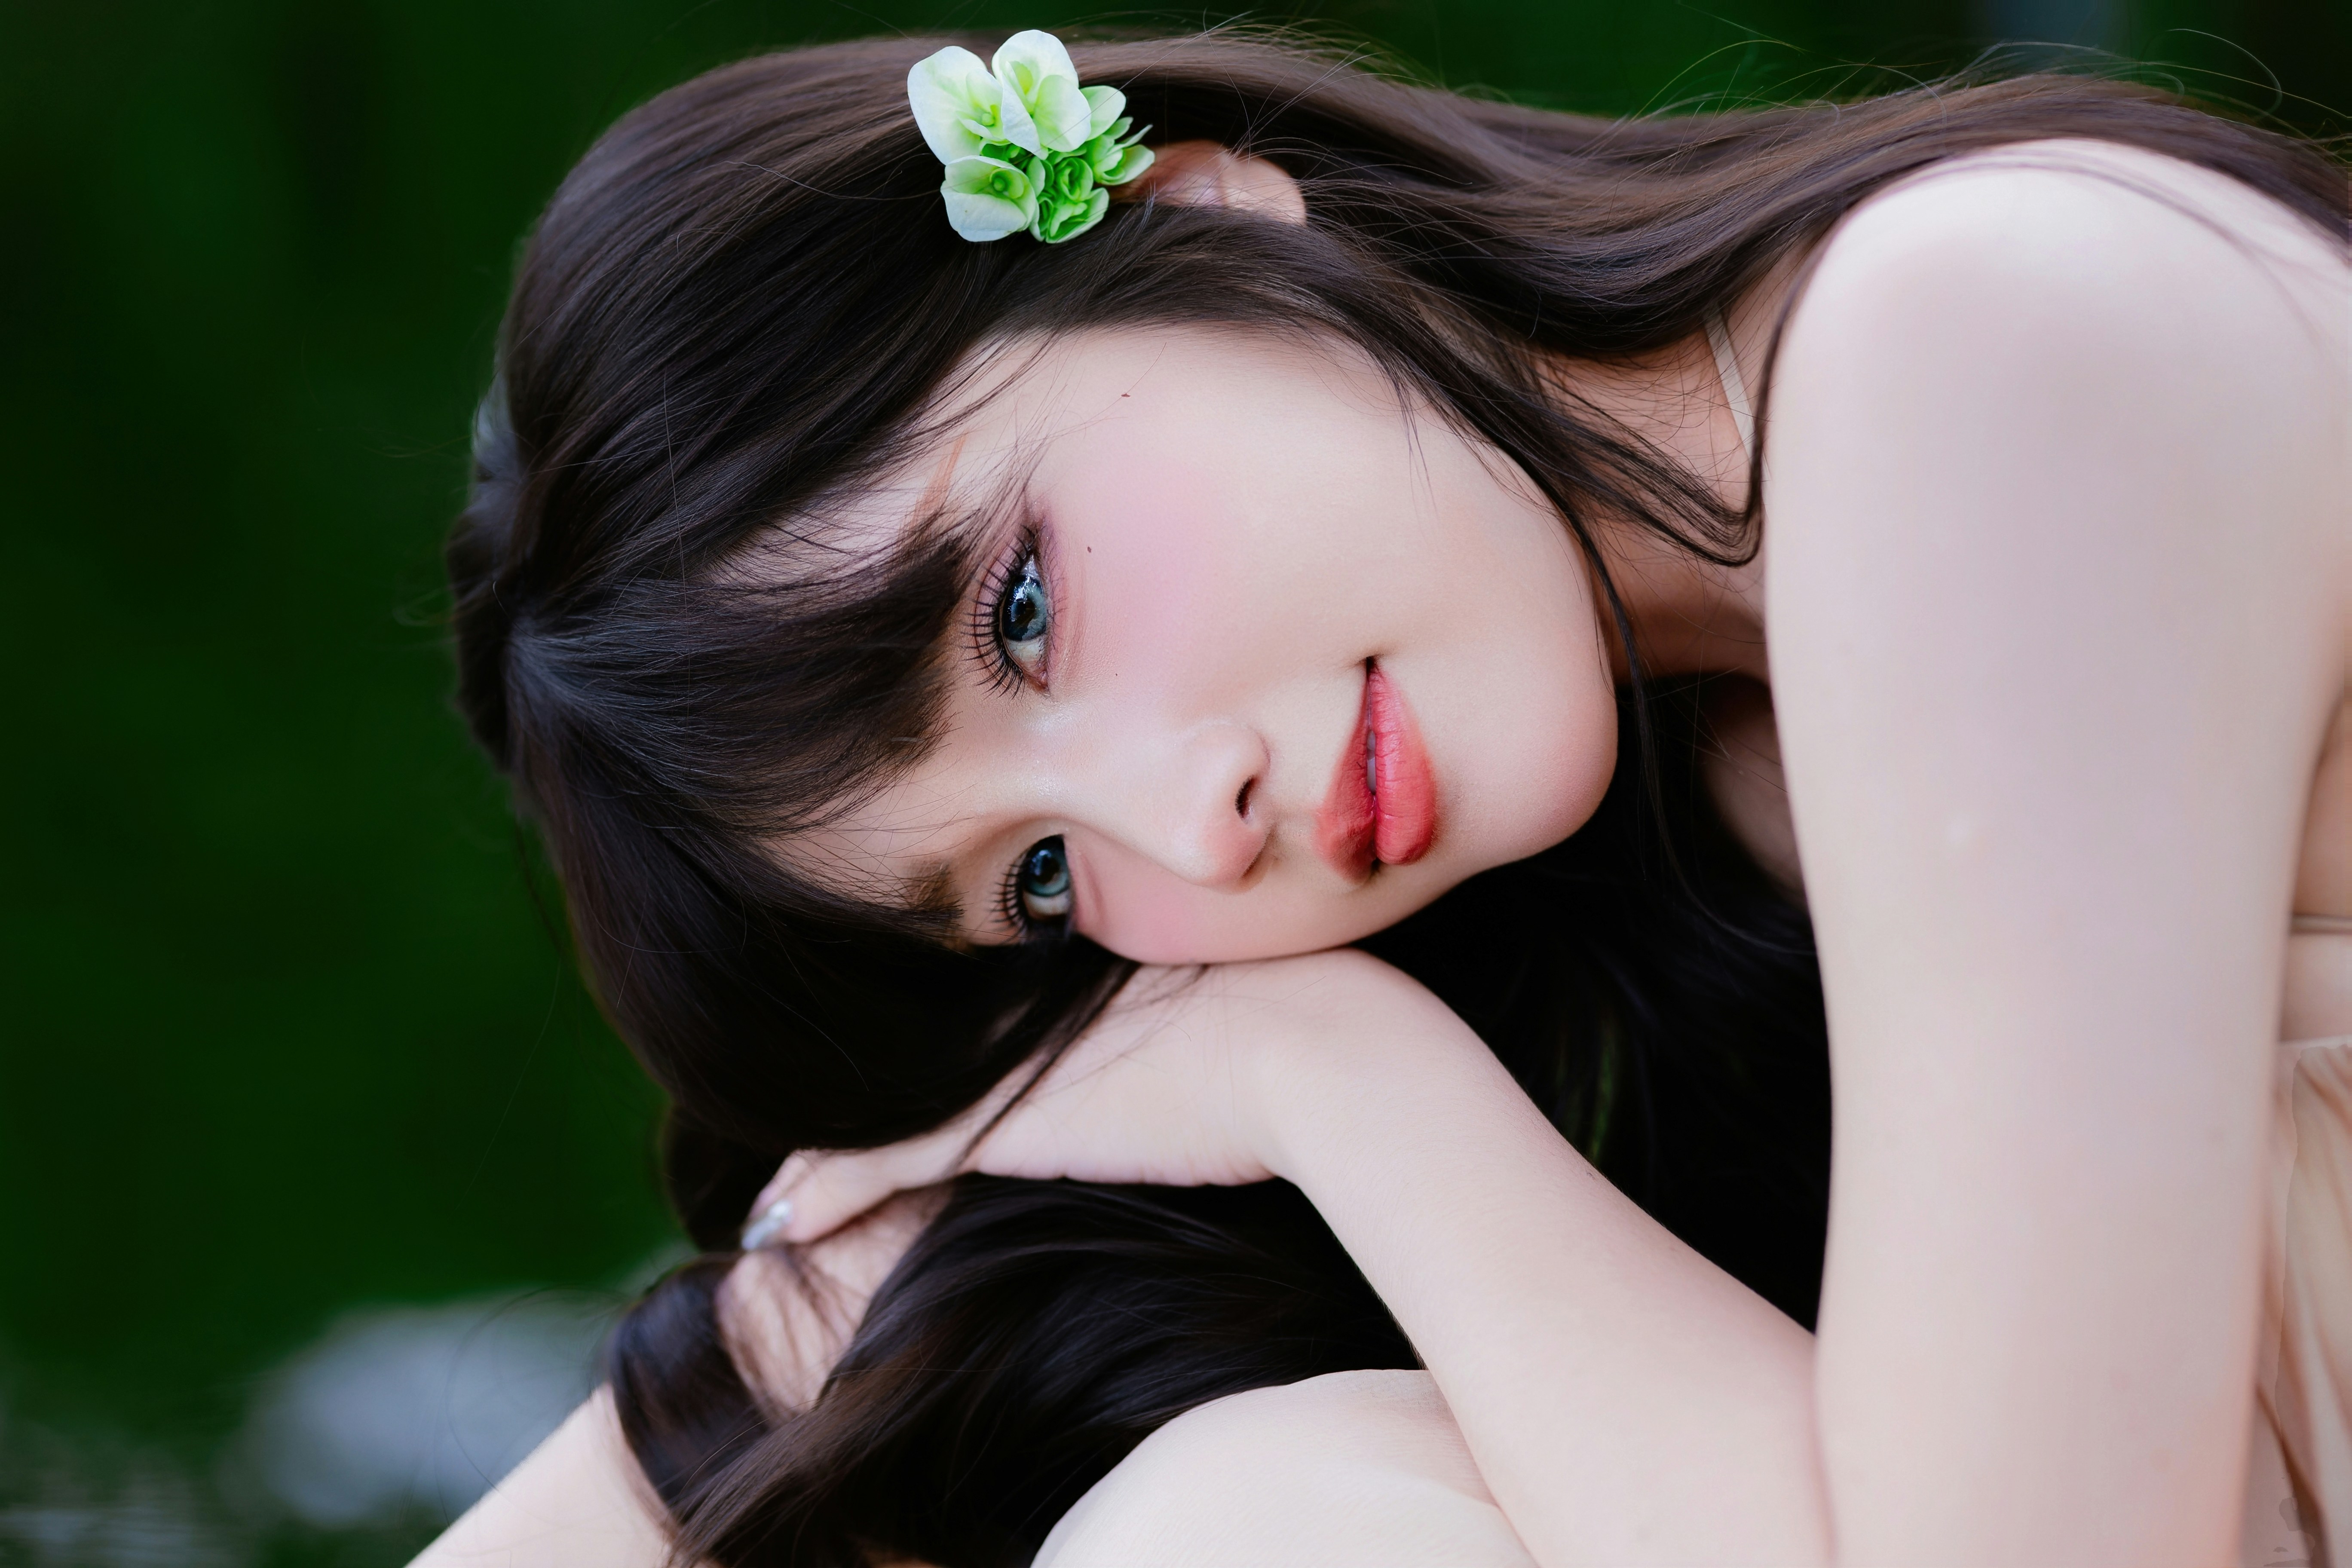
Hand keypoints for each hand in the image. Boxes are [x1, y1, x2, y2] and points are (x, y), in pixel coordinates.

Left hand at [742, 947, 1457, 1245]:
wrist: (1327, 1047)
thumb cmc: (1317, 1025)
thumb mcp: (1242, 998)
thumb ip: (1195, 1009)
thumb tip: (1219, 1025)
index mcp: (1075, 958)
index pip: (965, 1016)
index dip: (909, 1048)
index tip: (867, 1081)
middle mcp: (1026, 999)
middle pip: (908, 1054)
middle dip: (848, 1099)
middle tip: (791, 1150)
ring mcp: (1010, 1061)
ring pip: (882, 1108)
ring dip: (822, 1163)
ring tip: (774, 1201)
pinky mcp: (1004, 1125)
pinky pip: (883, 1164)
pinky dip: (824, 1195)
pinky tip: (774, 1226)